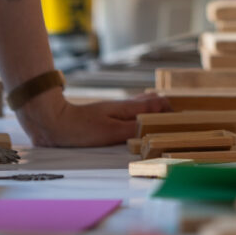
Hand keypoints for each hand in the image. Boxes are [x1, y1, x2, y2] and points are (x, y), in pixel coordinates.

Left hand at [19, 89, 170, 146]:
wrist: (53, 122)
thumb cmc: (81, 128)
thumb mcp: (110, 132)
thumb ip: (134, 129)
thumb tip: (157, 126)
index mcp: (128, 108)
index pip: (159, 103)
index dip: (172, 111)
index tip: (182, 122)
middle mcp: (124, 106)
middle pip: (152, 102)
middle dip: (166, 109)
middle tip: (177, 122)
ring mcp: (115, 109)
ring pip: (142, 105)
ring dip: (155, 112)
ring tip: (164, 122)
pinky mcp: (107, 116)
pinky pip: (131, 112)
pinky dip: (142, 116)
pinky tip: (140, 124)